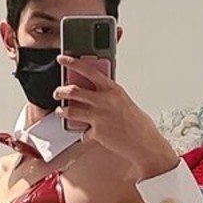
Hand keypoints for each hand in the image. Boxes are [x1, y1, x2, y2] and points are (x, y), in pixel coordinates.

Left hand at [54, 56, 179, 180]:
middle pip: (73, 90)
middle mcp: (104, 101)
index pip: (89, 70)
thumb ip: (110, 96)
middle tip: (58, 92)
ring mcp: (99, 116)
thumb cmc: (140, 124)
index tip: (63, 59)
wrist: (145, 144)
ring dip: (62, 111)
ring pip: (70, 110)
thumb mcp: (125, 102)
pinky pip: (83, 133)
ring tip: (61, 111)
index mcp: (113, 89)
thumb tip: (97, 93)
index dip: (73, 63)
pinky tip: (87, 135)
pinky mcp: (96, 132)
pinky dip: (84, 135)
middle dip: (61, 91)